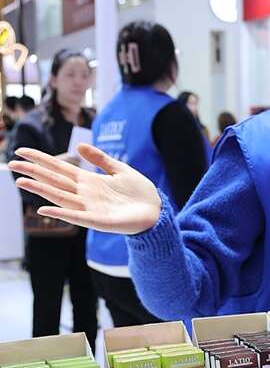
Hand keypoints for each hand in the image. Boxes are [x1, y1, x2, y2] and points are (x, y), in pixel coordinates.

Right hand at [9, 145, 160, 234]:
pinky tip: (45, 209)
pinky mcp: (100, 221)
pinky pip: (77, 216)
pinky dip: (61, 213)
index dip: (41, 160)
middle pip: (54, 181)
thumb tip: (79, 146)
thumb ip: (100, 159)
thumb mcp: (120, 170)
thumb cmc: (139, 192)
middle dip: (33, 173)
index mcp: (89, 182)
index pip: (60, 168)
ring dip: (41, 190)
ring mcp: (91, 208)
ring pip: (60, 197)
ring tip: (20, 182)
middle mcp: (85, 194)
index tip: (21, 151)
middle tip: (10, 164)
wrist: (157, 210)